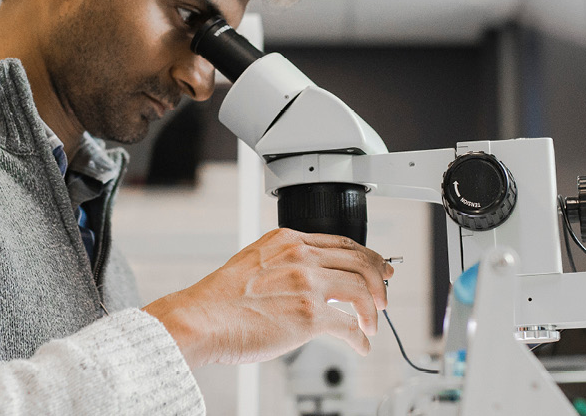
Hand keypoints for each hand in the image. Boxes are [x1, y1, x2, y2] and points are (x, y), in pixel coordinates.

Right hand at [142, 227, 393, 367]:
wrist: (201, 319)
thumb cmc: (220, 299)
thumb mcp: (255, 262)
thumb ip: (287, 264)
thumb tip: (314, 282)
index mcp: (288, 240)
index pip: (342, 242)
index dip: (366, 256)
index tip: (377, 268)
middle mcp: (301, 257)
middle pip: (360, 261)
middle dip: (379, 280)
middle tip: (385, 296)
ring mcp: (308, 285)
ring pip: (361, 290)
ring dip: (373, 310)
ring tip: (372, 324)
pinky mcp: (310, 316)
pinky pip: (348, 325)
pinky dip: (360, 337)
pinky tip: (360, 345)